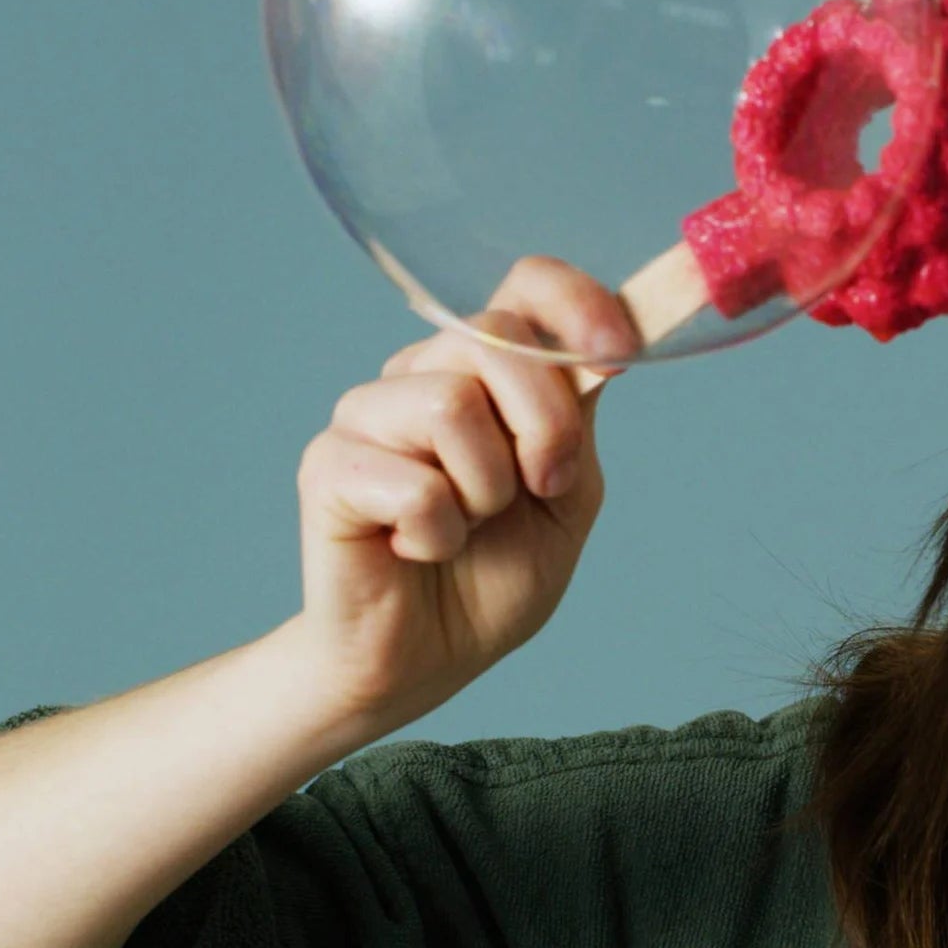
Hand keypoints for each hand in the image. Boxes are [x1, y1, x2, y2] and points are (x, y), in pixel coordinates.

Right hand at [290, 257, 639, 732]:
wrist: (425, 660)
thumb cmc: (491, 577)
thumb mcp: (566, 494)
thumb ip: (578, 418)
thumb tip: (612, 346)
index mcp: (484, 372)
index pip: (526, 286)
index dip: (576, 303)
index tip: (619, 354)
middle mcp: (420, 375)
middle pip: (494, 337)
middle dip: (546, 426)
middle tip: (539, 490)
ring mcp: (366, 416)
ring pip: (452, 405)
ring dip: (485, 492)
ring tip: (464, 528)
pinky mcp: (328, 467)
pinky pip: (415, 482)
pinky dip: (439, 536)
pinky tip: (416, 551)